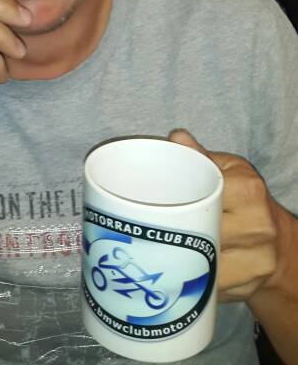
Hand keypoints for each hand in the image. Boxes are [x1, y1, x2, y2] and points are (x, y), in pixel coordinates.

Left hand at [169, 129, 278, 301]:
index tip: (152, 201)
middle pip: (202, 231)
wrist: (278, 244)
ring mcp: (255, 262)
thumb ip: (203, 157)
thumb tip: (176, 138)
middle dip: (174, 231)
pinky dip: (190, 279)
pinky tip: (176, 271)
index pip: (206, 195)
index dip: (177, 200)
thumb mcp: (231, 171)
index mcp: (248, 191)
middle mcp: (257, 227)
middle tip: (148, 226)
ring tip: (156, 248)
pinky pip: (208, 285)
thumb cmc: (246, 201)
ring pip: (203, 263)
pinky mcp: (247, 287)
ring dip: (178, 258)